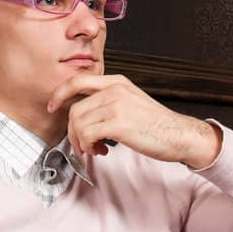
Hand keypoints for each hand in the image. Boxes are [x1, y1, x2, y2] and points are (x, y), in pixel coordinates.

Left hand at [46, 73, 221, 167]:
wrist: (179, 135)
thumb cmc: (156, 125)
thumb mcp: (131, 102)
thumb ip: (108, 102)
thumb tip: (83, 116)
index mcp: (117, 82)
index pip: (77, 80)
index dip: (59, 94)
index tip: (52, 107)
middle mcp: (115, 89)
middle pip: (74, 108)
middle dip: (72, 131)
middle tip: (82, 145)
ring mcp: (117, 105)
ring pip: (78, 123)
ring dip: (81, 142)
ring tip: (95, 149)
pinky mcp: (119, 123)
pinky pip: (87, 134)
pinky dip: (88, 146)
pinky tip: (101, 151)